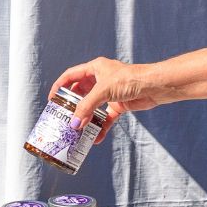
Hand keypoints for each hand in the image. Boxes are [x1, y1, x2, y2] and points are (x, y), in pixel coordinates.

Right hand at [50, 57, 177, 140]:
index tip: (52, 100)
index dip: (60, 86)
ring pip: (93, 107)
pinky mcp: (120, 104)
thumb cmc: (130, 80)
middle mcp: (101, 79)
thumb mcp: (103, 91)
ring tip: (77, 130)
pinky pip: (106, 117)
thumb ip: (87, 107)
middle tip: (63, 118)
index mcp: (95, 68)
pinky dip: (101, 127)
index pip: (71, 76)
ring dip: (86, 118)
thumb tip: (74, 124)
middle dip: (73, 106)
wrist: (155, 86)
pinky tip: (95, 138)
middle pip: (81, 93)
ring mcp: (110, 93)